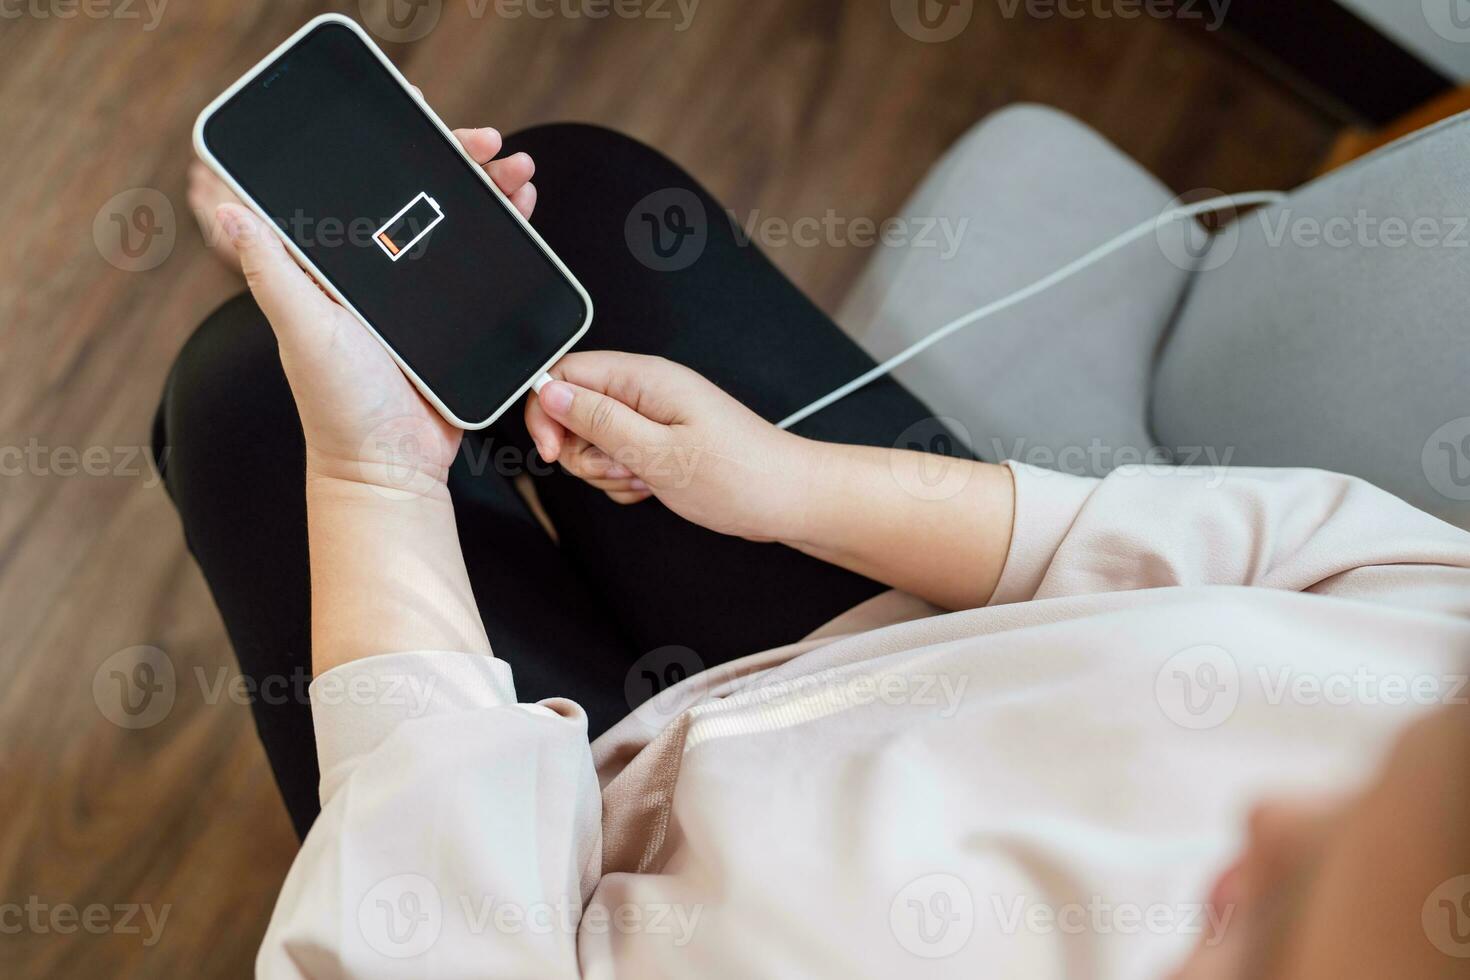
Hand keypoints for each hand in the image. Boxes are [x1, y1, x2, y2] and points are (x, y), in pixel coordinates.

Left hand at [214, 127, 536, 498]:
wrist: (393, 468)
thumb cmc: (339, 406)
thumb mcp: (302, 331)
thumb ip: (273, 272)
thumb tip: (229, 208)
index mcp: (339, 266)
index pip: (369, 189)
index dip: (398, 149)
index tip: (425, 119)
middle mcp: (381, 273)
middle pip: (423, 197)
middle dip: (458, 162)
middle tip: (488, 142)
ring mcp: (422, 295)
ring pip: (460, 225)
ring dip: (491, 191)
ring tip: (519, 173)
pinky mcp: (458, 319)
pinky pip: (485, 265)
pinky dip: (507, 234)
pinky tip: (524, 211)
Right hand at [525, 351, 818, 539]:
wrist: (788, 499)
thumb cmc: (742, 475)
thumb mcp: (658, 452)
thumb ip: (599, 420)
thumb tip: (550, 392)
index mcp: (646, 378)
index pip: (564, 373)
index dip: (547, 412)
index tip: (554, 452)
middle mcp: (648, 391)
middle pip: (574, 412)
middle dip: (585, 452)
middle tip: (623, 468)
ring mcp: (654, 417)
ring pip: (594, 442)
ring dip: (609, 471)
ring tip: (648, 478)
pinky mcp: (661, 442)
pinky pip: (618, 460)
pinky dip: (627, 480)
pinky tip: (655, 486)